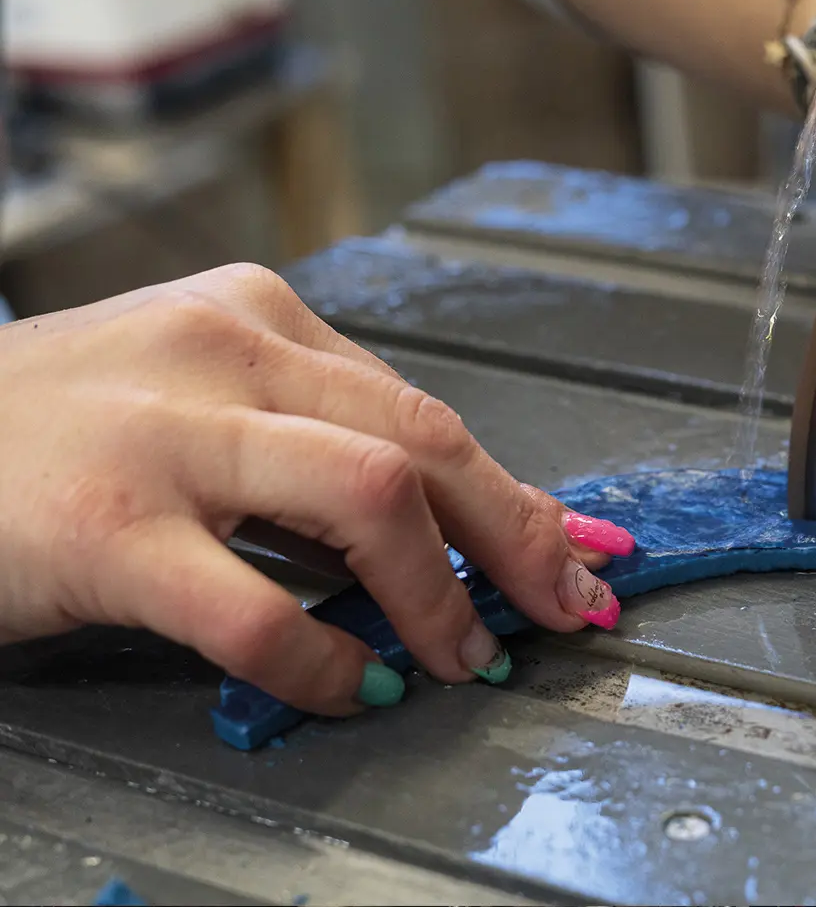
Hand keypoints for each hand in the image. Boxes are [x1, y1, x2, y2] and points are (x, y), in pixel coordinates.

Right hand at [0, 265, 631, 712]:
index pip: (421, 407)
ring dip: (440, 593)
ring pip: (371, 494)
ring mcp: (166, 432)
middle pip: (424, 439)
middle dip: (516, 534)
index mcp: (258, 317)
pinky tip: (350, 685)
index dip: (512, 490)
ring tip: (462, 656)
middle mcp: (225, 352)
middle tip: (562, 604)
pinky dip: (326, 659)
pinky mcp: (106, 524)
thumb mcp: (198, 399)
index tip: (575, 545)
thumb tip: (444, 525)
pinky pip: (258, 607)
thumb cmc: (53, 430)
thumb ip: (310, 441)